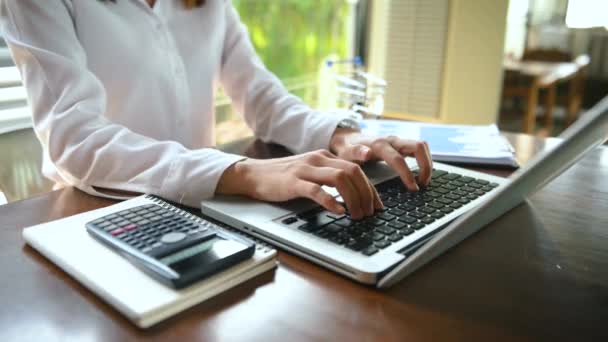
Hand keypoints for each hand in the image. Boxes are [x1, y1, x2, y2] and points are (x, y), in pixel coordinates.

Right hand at [216, 150, 382, 219]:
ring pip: (339, 179)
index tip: (377, 206)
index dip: (371, 189)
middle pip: (353, 172)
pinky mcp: (293, 182)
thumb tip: (352, 198)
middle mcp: (318, 159)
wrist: (253, 174)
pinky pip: (316, 190)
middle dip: (366, 195)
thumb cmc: (282, 178)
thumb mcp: (310, 173)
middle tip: (369, 214)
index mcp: (325, 156)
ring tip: (356, 215)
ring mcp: (305, 169)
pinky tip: (338, 211)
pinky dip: (330, 201)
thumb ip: (329, 180)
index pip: (356, 170)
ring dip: (353, 199)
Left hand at [329, 128, 432, 190]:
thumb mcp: (346, 152)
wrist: (346, 138)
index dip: (407, 174)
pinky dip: (424, 160)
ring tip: (424, 181)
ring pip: (422, 146)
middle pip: (418, 146)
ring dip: (427, 162)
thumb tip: (367, 154)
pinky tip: (421, 174)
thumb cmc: (346, 148)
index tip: (413, 188)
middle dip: (425, 165)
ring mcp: (397, 141)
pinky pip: (418, 149)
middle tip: (423, 184)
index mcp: (379, 144)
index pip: (399, 159)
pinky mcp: (400, 144)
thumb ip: (355, 152)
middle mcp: (391, 140)